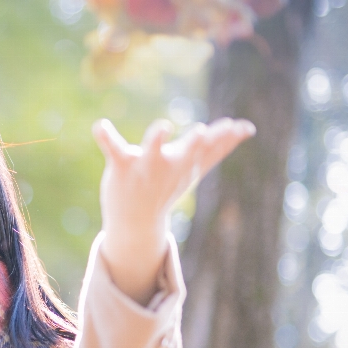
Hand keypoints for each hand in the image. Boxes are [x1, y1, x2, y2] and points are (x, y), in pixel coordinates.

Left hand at [92, 117, 254, 304]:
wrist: (135, 222)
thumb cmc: (167, 187)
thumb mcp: (195, 168)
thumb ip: (219, 147)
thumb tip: (247, 128)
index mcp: (188, 161)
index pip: (210, 148)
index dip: (224, 137)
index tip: (242, 127)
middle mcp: (170, 164)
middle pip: (187, 151)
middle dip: (195, 142)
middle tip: (202, 132)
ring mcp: (145, 166)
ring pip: (152, 150)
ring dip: (157, 139)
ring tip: (163, 127)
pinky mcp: (122, 166)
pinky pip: (113, 149)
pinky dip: (106, 137)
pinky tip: (100, 125)